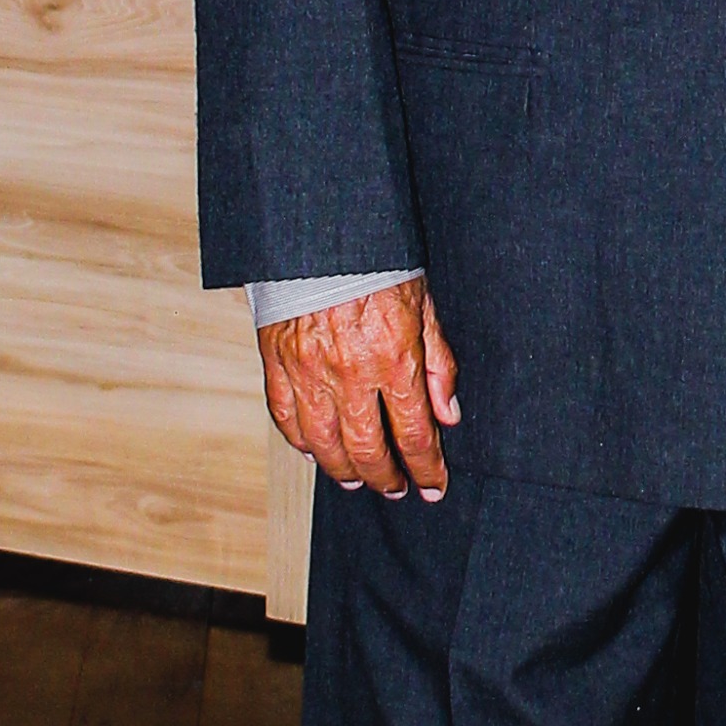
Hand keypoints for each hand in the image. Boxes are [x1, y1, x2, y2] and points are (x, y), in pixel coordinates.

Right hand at [259, 280, 459, 499]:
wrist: (322, 236)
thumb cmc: (379, 266)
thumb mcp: (425, 309)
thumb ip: (439, 366)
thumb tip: (449, 416)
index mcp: (393, 360)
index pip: (414, 435)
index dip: (427, 468)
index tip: (433, 486)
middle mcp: (349, 374)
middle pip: (367, 450)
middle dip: (385, 478)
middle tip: (395, 488)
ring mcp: (308, 372)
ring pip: (323, 445)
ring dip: (342, 471)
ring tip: (356, 481)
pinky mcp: (277, 363)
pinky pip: (285, 418)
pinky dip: (299, 443)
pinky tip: (313, 453)